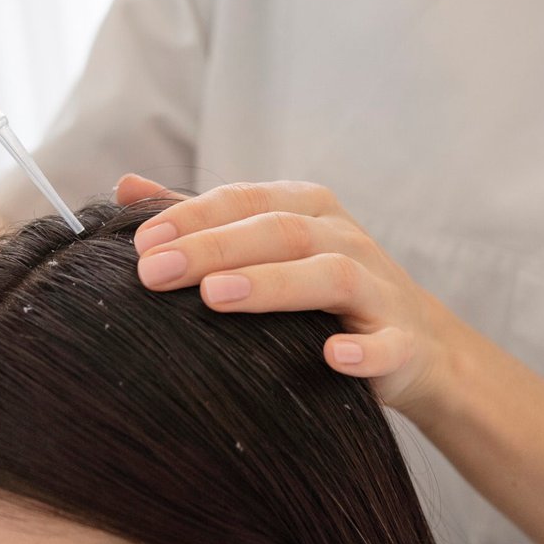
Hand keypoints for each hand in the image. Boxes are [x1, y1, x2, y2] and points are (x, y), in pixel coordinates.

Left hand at [116, 173, 454, 413]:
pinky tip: (331, 357)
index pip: (244, 200)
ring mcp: (377, 287)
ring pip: (328, 274)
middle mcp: (344, 237)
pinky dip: (363, 350)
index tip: (142, 243)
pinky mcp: (402, 341)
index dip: (193, 215)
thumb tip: (125, 187)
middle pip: (278, 231)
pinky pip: (387, 343)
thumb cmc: (325, 291)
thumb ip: (201, 217)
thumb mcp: (268, 243)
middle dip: (213, 248)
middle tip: (155, 272)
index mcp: (308, 208)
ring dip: (272, 284)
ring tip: (215, 298)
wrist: (419, 344)